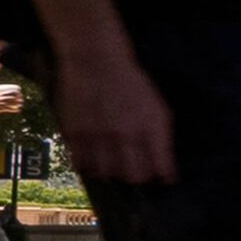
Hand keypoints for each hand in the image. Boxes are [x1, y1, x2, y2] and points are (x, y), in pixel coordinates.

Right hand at [0, 85, 25, 114]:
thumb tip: (0, 95)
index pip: (10, 91)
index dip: (16, 92)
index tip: (19, 94)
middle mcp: (1, 98)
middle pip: (13, 97)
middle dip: (18, 98)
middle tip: (21, 100)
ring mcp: (1, 103)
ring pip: (12, 103)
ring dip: (18, 104)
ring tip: (21, 105)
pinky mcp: (0, 109)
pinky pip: (9, 109)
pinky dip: (14, 110)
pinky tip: (18, 110)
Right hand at [59, 47, 175, 185]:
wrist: (96, 61)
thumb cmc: (132, 82)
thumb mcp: (156, 105)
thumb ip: (159, 135)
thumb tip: (163, 166)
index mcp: (152, 125)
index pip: (161, 165)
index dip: (163, 176)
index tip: (164, 180)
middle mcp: (127, 133)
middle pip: (134, 175)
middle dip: (138, 177)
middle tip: (137, 173)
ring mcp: (100, 135)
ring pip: (107, 173)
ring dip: (112, 171)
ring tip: (113, 164)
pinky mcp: (76, 133)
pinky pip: (82, 163)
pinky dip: (89, 164)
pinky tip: (93, 159)